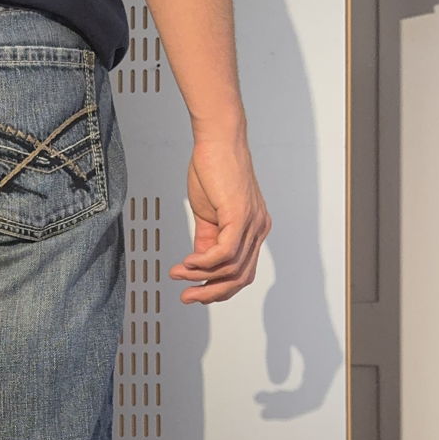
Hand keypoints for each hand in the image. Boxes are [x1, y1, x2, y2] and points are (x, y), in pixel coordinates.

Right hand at [168, 132, 270, 303]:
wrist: (217, 141)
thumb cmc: (213, 169)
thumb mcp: (208, 213)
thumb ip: (207, 239)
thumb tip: (199, 263)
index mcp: (254, 229)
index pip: (242, 271)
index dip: (218, 288)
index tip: (195, 293)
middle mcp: (259, 229)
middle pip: (241, 278)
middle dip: (212, 292)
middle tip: (187, 298)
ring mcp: (253, 223)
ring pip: (231, 268)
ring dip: (201, 277)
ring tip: (179, 275)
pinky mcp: (241, 216)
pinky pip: (225, 252)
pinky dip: (204, 263)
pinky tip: (188, 263)